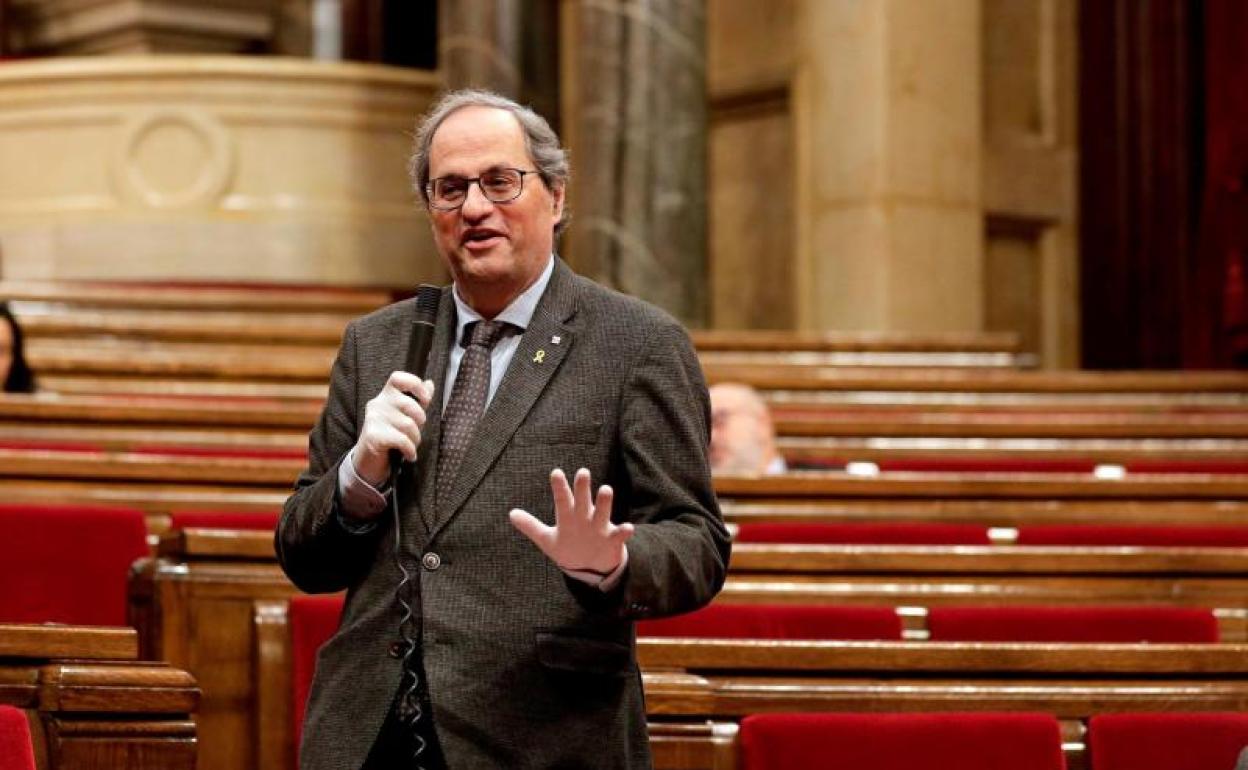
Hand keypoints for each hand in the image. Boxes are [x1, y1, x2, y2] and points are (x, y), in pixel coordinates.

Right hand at [351, 372, 433, 489]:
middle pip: (410, 405)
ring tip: (411, 445)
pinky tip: (409, 455)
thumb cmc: (391, 434)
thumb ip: (418, 400)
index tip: (425, 400)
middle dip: (420, 422)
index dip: (415, 384)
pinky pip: (402, 440)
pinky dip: (410, 450)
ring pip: (408, 425)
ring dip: (415, 439)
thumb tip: (430, 383)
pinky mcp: (373, 435)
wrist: (368, 460)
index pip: (398, 378)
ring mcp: (373, 418)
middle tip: (416, 432)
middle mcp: (377, 403)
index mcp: (386, 395)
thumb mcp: (406, 415)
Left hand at [509, 468, 633, 575]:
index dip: (559, 487)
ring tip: (606, 489)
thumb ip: (531, 526)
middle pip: (583, 500)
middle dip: (582, 488)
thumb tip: (511, 514)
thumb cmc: (569, 547)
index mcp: (569, 516)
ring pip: (602, 512)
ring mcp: (600, 528)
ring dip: (604, 502)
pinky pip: (619, 535)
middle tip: (582, 472)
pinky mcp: (612, 540)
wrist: (591, 565)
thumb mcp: (547, 539)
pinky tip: (628, 528)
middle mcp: (585, 518)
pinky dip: (624, 531)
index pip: (562, 500)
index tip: (555, 473)